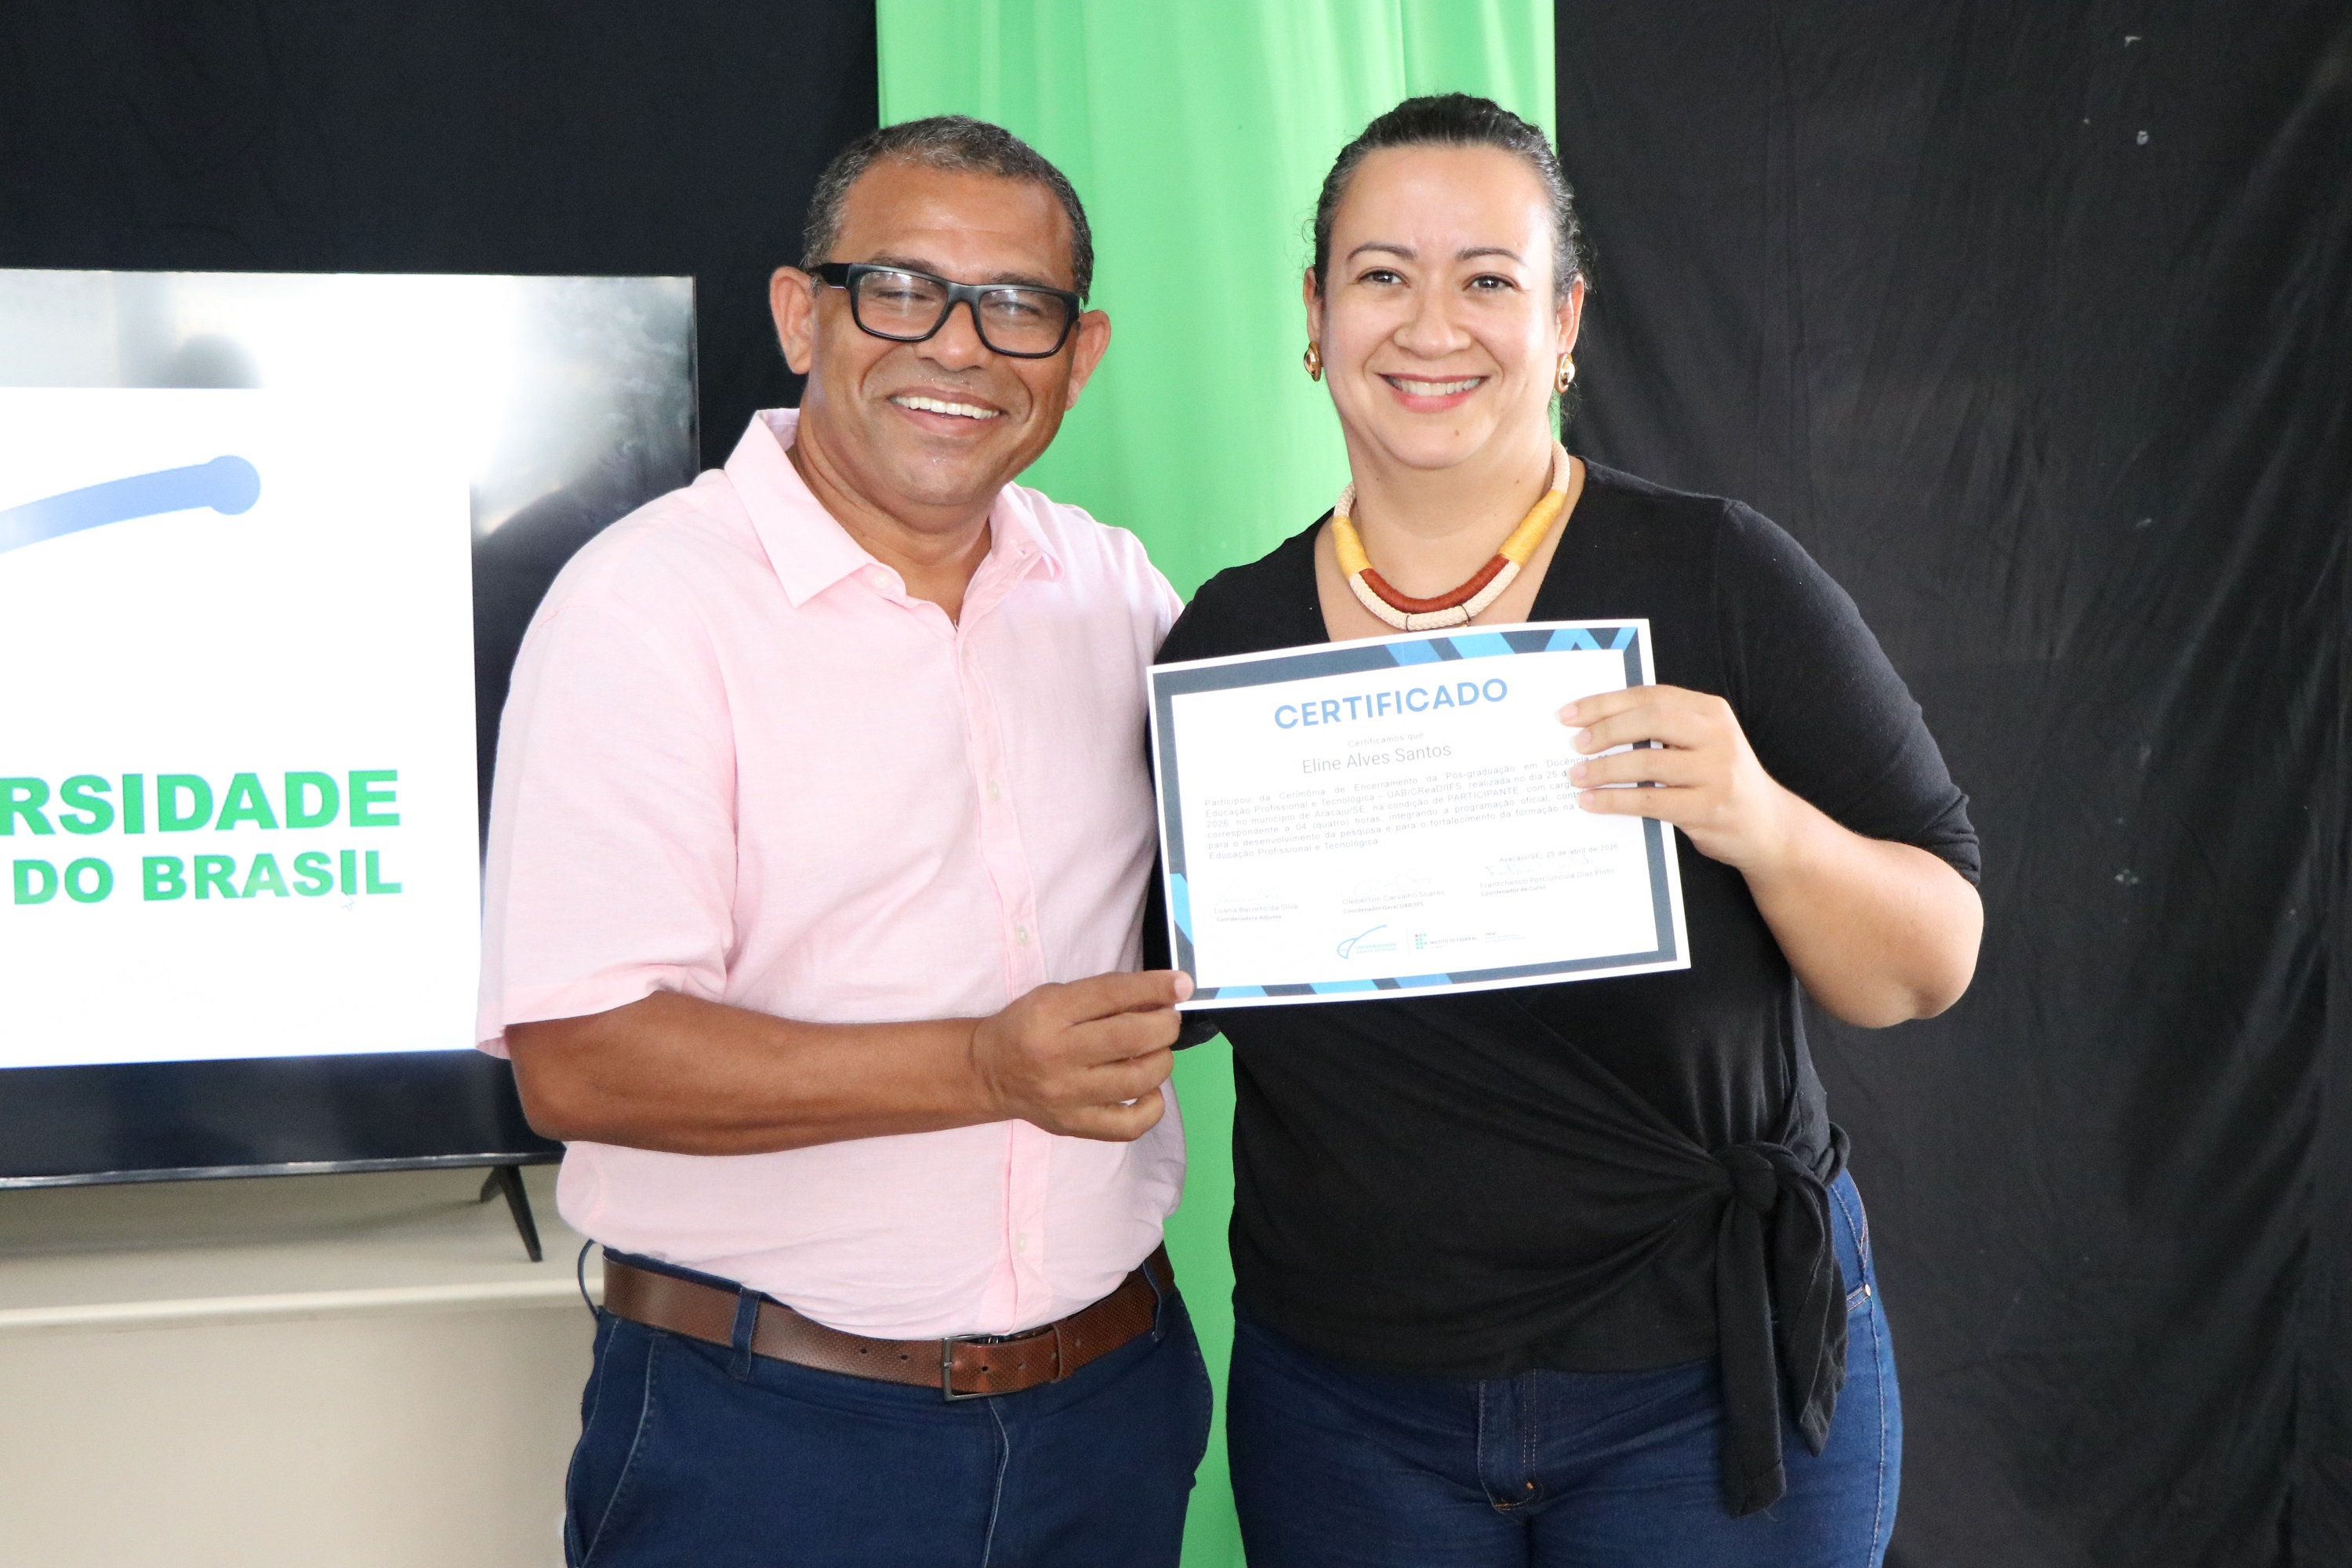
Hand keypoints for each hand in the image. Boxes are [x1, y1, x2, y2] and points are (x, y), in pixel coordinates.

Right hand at [969, 970, 1191, 1141]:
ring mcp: (1067, 1095)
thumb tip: (1162, 996)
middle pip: (1131, 1038)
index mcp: (1050, 1013)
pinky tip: (1148, 1089)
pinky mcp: (1074, 1124)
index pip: (1113, 996)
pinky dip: (1153, 1106)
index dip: (1155, 988)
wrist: (989, 1072)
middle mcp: (1058, 1055)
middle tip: (1168, 1021)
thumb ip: (1104, 994)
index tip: (1182, 985)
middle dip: (1165, 1025)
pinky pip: (1130, 1124)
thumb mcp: (1054, 995)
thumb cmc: (1027, 1027)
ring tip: (1156, 1051)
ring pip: (1138, 1080)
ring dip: (1162, 1060)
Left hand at [1560, 685, 1797, 870]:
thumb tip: (1595, 725)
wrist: (1768, 826)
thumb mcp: (1702, 743)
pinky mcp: (1708, 808)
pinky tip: (1592, 802)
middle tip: (1573, 745)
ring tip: (1577, 776)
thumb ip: (1663, 728)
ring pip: (1647, 762)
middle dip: (1604, 731)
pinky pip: (1650, 800)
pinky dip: (1614, 801)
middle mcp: (1717, 736)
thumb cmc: (1720, 780)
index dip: (1605, 703)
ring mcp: (1716, 772)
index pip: (1650, 696)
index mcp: (1711, 711)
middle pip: (1649, 720)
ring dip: (1604, 769)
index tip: (1569, 715)